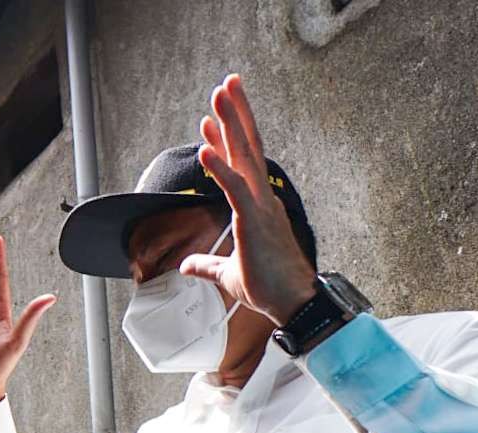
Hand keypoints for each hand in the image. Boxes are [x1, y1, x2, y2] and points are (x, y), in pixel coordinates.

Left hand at [178, 74, 316, 325]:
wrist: (291, 304)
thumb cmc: (267, 288)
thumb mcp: (227, 274)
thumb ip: (206, 265)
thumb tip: (186, 264)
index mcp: (256, 207)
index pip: (238, 165)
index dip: (223, 141)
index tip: (210, 120)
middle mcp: (261, 198)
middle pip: (247, 146)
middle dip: (235, 113)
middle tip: (226, 82)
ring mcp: (260, 206)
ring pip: (244, 155)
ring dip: (231, 123)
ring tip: (220, 93)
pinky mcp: (255, 220)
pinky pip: (235, 187)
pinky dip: (219, 166)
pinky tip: (205, 145)